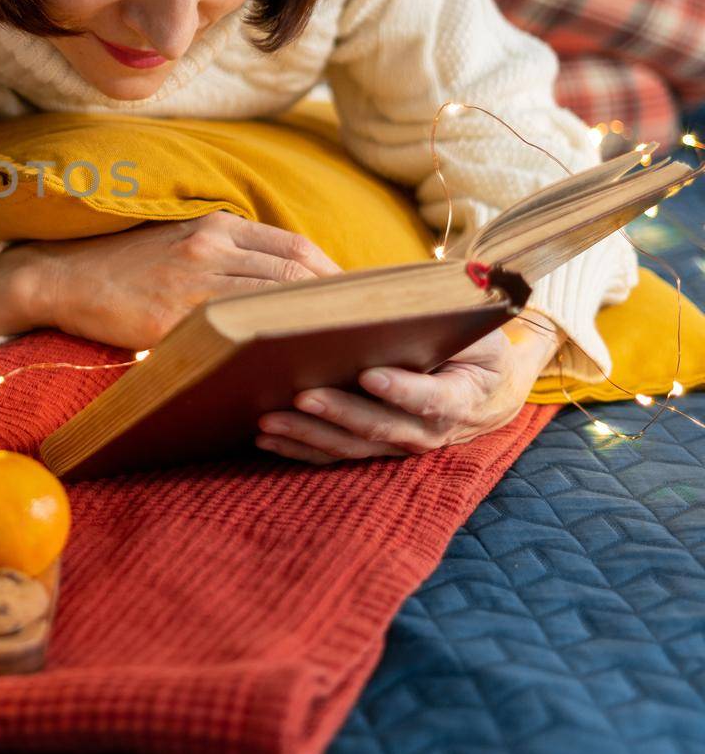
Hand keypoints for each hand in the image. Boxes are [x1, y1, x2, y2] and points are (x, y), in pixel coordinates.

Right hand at [0, 211, 341, 348]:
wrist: (60, 278)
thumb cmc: (120, 269)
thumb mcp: (178, 244)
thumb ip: (226, 256)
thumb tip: (281, 287)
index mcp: (215, 226)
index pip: (297, 249)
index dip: (336, 278)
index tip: (359, 307)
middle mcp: (211, 245)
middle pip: (298, 273)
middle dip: (338, 306)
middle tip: (365, 334)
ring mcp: (193, 280)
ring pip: (275, 300)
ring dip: (311, 326)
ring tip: (338, 352)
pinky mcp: (173, 317)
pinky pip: (236, 332)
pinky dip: (268, 346)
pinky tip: (286, 366)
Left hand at [254, 315, 563, 464]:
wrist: (486, 391)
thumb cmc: (474, 348)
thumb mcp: (472, 331)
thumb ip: (442, 320)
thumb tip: (388, 299)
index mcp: (459, 398)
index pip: (432, 399)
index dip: (402, 390)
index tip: (369, 375)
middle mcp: (427, 431)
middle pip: (379, 427)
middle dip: (338, 412)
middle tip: (302, 395)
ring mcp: (396, 443)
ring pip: (349, 446)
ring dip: (308, 434)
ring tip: (269, 419)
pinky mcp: (371, 447)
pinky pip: (332, 454)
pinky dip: (299, 448)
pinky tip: (266, 437)